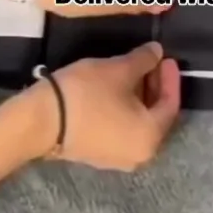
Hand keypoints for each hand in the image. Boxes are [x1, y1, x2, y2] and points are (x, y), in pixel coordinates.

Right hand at [29, 43, 180, 170]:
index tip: (166, 57)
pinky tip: (117, 89)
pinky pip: (123, 129)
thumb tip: (157, 53)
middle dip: (155, 86)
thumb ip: (144, 60)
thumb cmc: (88, 94)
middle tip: (151, 61)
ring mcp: (117, 159)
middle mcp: (139, 155)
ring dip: (140, 96)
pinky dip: (126, 109)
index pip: (170, 104)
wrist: (41, 121)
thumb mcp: (119, 69)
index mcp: (150, 137)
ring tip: (134, 70)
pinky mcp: (99, 155)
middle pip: (156, 116)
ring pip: (138, 122)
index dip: (170, 77)